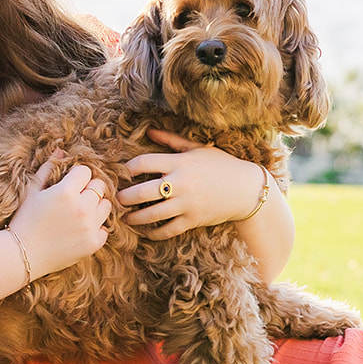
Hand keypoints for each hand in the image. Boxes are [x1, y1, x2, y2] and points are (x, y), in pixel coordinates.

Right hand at [6, 152, 112, 278]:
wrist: (20, 255)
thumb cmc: (23, 220)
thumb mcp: (32, 191)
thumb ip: (48, 168)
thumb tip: (61, 150)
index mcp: (66, 192)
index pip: (86, 171)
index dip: (76, 176)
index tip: (67, 184)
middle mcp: (82, 208)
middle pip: (99, 186)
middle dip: (88, 189)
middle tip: (74, 198)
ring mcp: (89, 227)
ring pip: (106, 205)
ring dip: (95, 206)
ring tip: (78, 213)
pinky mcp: (93, 244)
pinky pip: (105, 228)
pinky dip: (95, 228)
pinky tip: (79, 230)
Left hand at [118, 128, 266, 239]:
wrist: (247, 190)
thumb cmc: (221, 165)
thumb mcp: (197, 148)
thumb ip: (171, 140)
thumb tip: (148, 130)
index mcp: (179, 163)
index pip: (143, 163)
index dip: (128, 168)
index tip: (122, 173)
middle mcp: (180, 183)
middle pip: (141, 192)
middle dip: (124, 197)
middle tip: (115, 199)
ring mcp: (186, 204)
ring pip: (151, 214)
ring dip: (134, 218)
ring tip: (125, 218)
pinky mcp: (193, 220)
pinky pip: (167, 230)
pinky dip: (154, 233)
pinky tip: (146, 231)